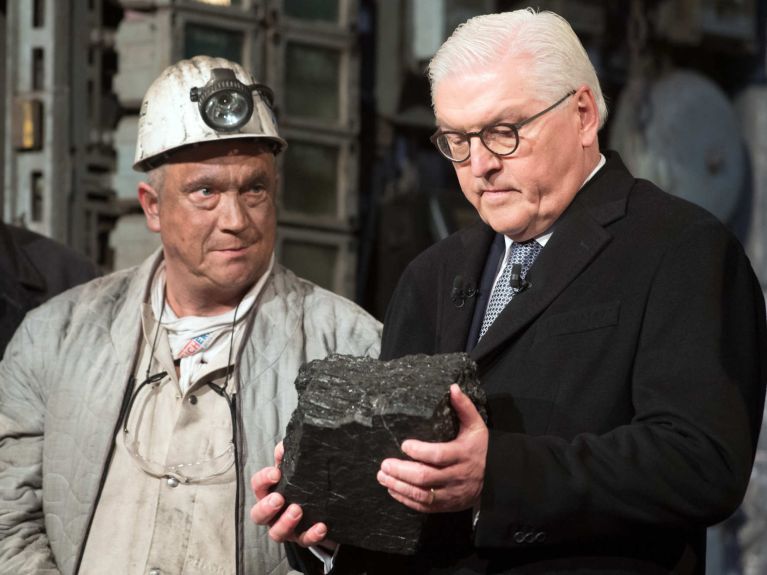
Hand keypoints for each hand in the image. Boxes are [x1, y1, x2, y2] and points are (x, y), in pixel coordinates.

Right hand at [250, 442, 335, 548]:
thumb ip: (288, 457)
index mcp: (269, 493)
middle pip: (258, 516)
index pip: (257, 486)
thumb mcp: (296, 470)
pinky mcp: (303, 538)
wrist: (323, 507)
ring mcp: (287, 528)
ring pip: (276, 533)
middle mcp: (273, 513)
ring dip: (285, 523)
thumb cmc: (302, 486)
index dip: (263, 480)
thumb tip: (283, 447)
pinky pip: (304, 541)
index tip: (276, 473)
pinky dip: (312, 535)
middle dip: (266, 507)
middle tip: (279, 498)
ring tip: (297, 511)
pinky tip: (321, 526)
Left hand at [376, 384, 487, 512]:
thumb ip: (464, 407)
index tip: (404, 445)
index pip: (438, 455)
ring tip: (382, 476)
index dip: (419, 452)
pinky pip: (424, 506)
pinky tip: (393, 490)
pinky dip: (406, 500)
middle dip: (401, 471)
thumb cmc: (481, 448)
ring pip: (422, 494)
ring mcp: (451, 493)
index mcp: (463, 455)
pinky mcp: (447, 505)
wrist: (497, 479)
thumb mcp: (476, 426)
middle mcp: (457, 476)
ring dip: (399, 486)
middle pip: (425, 477)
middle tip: (384, 464)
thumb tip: (452, 388)